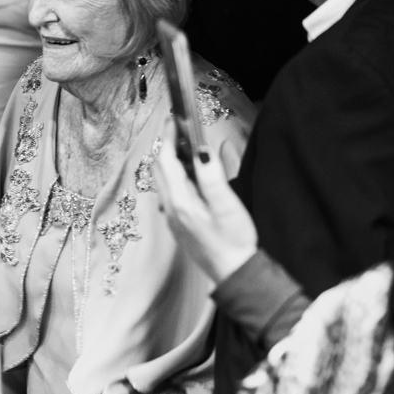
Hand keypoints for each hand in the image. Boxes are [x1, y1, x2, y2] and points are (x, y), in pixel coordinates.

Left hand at [152, 117, 255, 283]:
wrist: (234, 274)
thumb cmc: (234, 241)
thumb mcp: (227, 205)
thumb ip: (212, 176)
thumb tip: (202, 150)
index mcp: (180, 201)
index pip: (165, 160)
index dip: (168, 136)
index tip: (174, 119)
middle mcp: (170, 208)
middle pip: (158, 168)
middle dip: (166, 145)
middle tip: (180, 129)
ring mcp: (172, 217)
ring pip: (162, 180)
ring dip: (169, 161)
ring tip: (186, 147)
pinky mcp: (178, 223)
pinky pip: (169, 192)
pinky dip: (174, 175)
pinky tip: (191, 175)